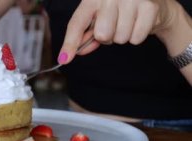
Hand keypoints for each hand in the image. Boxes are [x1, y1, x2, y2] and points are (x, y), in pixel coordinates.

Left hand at [57, 0, 178, 64]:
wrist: (152, 1)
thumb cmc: (118, 11)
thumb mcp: (98, 19)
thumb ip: (84, 36)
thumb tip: (69, 56)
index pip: (77, 23)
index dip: (70, 43)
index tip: (64, 59)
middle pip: (102, 34)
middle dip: (107, 37)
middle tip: (114, 26)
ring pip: (120, 38)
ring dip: (123, 36)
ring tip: (127, 22)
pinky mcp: (149, 6)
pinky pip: (136, 38)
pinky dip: (136, 36)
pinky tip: (138, 23)